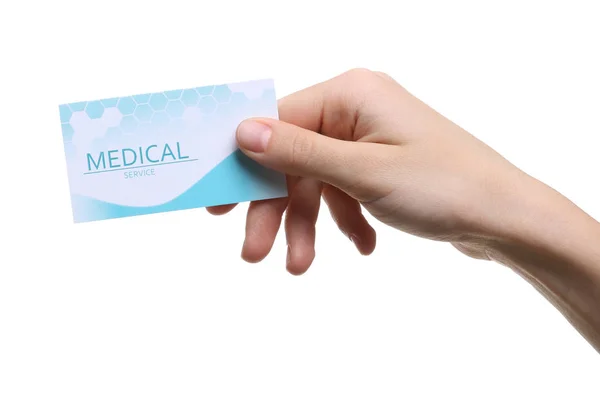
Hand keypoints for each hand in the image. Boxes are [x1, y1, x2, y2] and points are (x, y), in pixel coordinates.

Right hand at [207, 68, 529, 273]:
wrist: (507, 219)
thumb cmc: (446, 187)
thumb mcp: (363, 173)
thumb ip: (299, 152)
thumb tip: (243, 130)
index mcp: (350, 94)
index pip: (276, 122)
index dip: (243, 164)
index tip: (216, 204)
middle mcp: (356, 110)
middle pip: (292, 157)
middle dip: (275, 208)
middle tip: (254, 253)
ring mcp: (369, 139)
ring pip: (316, 180)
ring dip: (306, 223)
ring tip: (301, 266)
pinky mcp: (380, 165)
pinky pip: (343, 190)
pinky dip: (343, 220)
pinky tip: (361, 245)